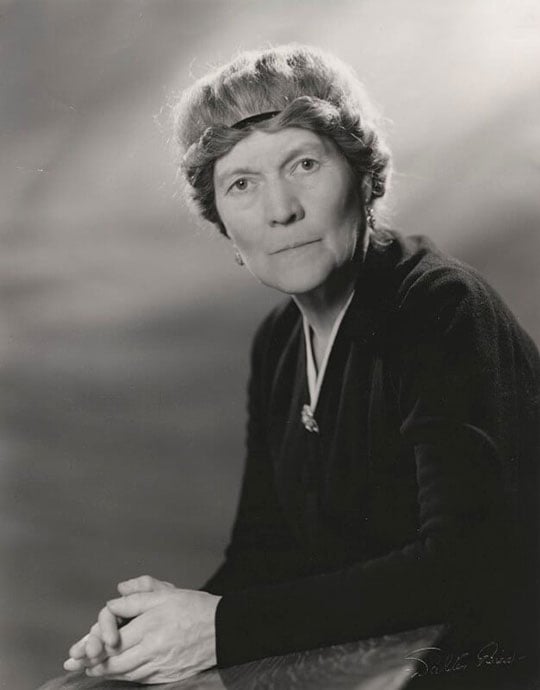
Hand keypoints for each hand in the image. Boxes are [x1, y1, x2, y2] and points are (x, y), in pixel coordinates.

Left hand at [70, 588, 221, 683]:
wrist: (225, 629)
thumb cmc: (195, 607)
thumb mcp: (167, 593)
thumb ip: (138, 595)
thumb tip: (115, 595)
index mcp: (150, 624)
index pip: (113, 639)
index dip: (93, 644)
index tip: (81, 648)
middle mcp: (153, 647)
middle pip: (115, 661)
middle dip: (94, 663)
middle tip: (79, 664)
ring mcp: (161, 665)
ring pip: (126, 673)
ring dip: (107, 672)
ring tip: (94, 670)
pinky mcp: (168, 675)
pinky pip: (141, 679)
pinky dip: (127, 676)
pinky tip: (120, 672)